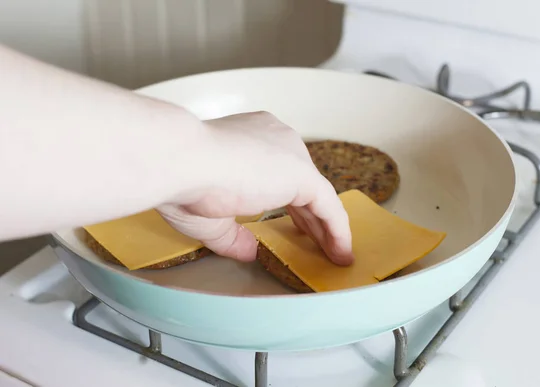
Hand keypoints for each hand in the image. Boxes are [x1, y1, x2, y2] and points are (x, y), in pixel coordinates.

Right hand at [157, 111, 353, 265]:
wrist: (180, 161)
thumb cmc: (182, 180)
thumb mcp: (209, 215)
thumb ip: (233, 234)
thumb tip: (250, 251)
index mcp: (249, 139)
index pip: (278, 173)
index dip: (288, 203)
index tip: (292, 227)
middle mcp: (274, 139)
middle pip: (303, 185)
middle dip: (311, 218)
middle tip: (317, 244)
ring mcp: (290, 154)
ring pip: (319, 196)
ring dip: (328, 228)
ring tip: (336, 254)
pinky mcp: (301, 173)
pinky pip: (329, 207)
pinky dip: (337, 231)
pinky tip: (340, 253)